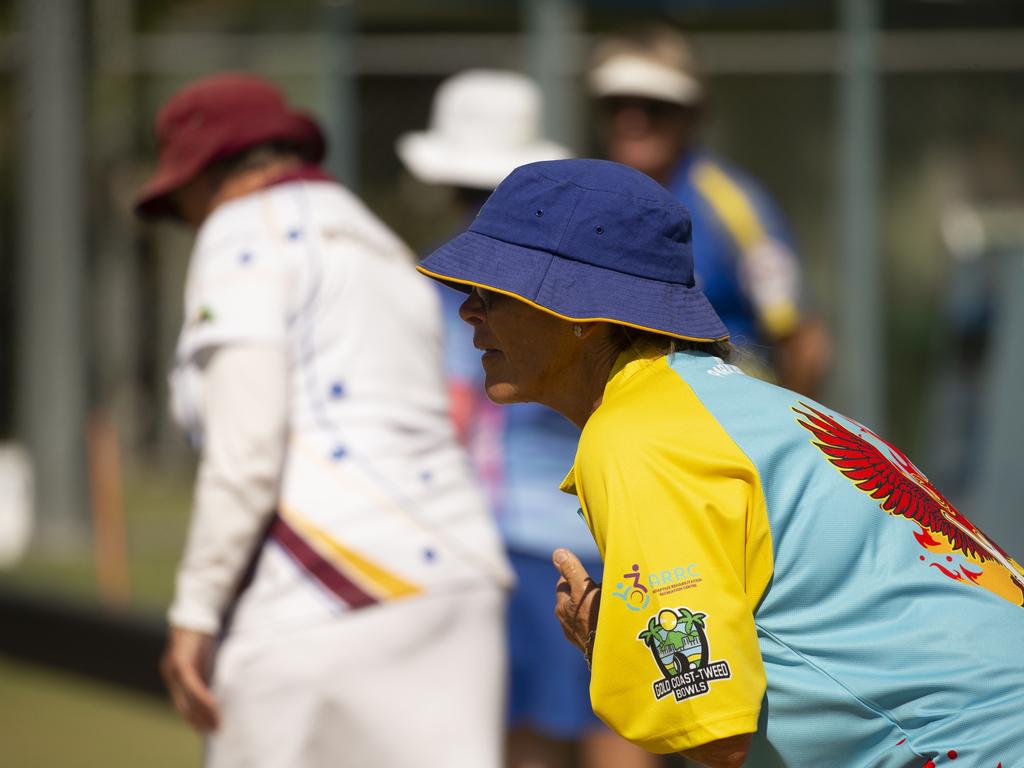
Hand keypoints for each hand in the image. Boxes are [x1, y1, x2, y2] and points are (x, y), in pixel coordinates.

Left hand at [160, 626, 219, 730]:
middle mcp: (170, 673)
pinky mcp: (181, 661)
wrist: (199, 607)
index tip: (208, 728)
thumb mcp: (204, 656)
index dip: (194, 717)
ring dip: (202, 713)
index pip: (183, 702)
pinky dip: (202, 697)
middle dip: (198, 720)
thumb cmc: (203, 631)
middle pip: (183, 704)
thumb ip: (205, 671)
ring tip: (216, 723)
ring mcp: (173, 668)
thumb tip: (216, 687)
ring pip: (187, 698)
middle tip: (214, 730)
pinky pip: (192, 685)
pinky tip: (213, 706)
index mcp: (174, 673)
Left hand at [552, 548, 601, 664]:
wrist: (609, 655)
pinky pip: (592, 626)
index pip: (564, 582)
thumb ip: (572, 571)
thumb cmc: (596, 619)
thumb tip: (557, 552)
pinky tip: (610, 622)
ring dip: (592, 606)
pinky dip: (598, 621)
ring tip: (609, 605)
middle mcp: (565, 622)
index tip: (591, 576)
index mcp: (561, 606)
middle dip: (585, 591)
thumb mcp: (585, 590)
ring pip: (583, 612)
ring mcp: (577, 635)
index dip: (576, 575)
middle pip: (573, 598)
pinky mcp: (589, 646)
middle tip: (603, 588)